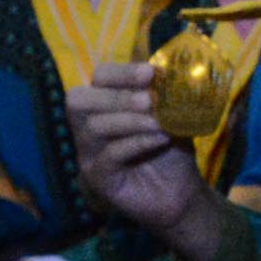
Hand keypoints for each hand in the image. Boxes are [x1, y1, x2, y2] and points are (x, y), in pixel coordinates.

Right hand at [67, 63, 208, 238]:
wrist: (181, 190)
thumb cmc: (171, 148)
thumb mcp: (172, 115)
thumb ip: (166, 94)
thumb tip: (170, 70)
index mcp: (104, 103)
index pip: (99, 78)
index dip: (122, 72)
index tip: (150, 73)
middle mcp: (88, 125)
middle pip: (79, 100)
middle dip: (116, 96)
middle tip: (149, 100)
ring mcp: (89, 153)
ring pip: (93, 127)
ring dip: (130, 120)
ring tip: (159, 122)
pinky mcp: (97, 177)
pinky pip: (109, 155)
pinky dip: (136, 143)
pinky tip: (160, 139)